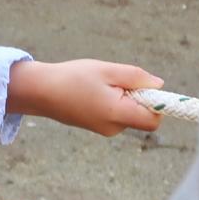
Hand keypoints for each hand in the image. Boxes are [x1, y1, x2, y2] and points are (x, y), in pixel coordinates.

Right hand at [6, 60, 164, 136]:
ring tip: (98, 84)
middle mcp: (114, 127)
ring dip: (122, 98)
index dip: (158, 104)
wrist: (39, 91)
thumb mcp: (106, 70)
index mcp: (118, 113)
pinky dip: (111, 102)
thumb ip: (136, 77)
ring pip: (128, 114)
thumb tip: (159, 86)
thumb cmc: (72, 77)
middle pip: (142, 117)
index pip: (154, 119)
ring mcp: (104, 130)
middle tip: (115, 80)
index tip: (147, 87)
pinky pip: (115, 115)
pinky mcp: (96, 126)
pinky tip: (91, 91)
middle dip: (137, 98)